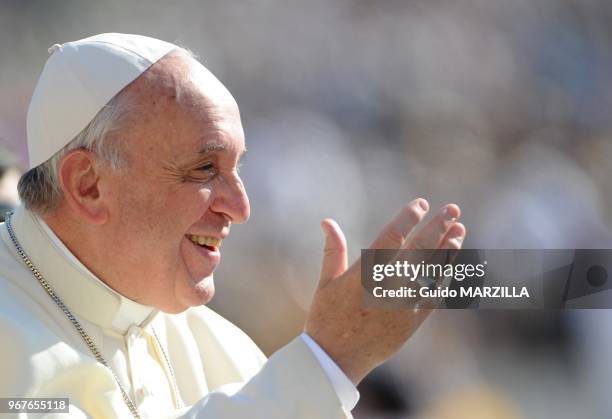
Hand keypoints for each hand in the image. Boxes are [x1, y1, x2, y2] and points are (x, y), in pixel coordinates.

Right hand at [304, 198, 465, 384]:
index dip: (409, 217)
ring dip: (447, 249)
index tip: (422, 204)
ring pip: (432, 270)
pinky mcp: (413, 320)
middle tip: (453, 210)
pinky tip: (451, 261)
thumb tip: (327, 221)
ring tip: (459, 231)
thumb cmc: (327, 317)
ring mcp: (403, 303)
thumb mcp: (326, 282)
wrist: (337, 358)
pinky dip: (444, 276)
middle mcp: (387, 285)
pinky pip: (435, 294)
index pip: (392, 236)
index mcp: (364, 273)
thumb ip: (333, 250)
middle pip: (419, 249)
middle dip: (438, 226)